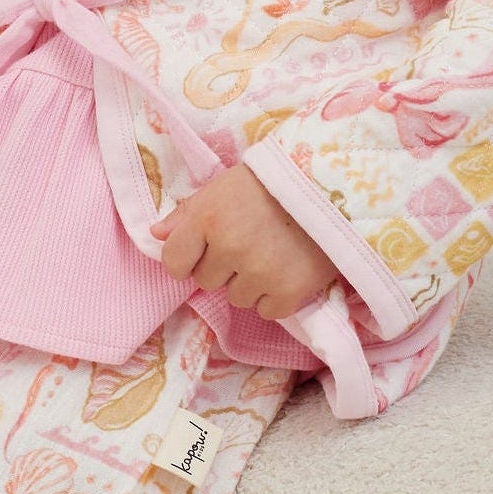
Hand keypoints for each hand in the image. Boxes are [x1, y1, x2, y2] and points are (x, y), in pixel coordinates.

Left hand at [150, 163, 336, 319]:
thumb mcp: (224, 186)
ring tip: (274, 253)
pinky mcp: (290, 291)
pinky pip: (267, 310)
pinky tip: (289, 269)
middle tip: (251, 242)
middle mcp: (230, 248)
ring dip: (250, 282)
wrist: (335, 185)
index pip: (174, 262)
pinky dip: (277, 296)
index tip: (204, 251)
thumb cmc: (273, 183)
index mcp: (208, 219)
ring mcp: (260, 272)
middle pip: (207, 281)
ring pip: (237, 298)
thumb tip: (157, 235)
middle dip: (223, 267)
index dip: (187, 259)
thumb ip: (188, 213)